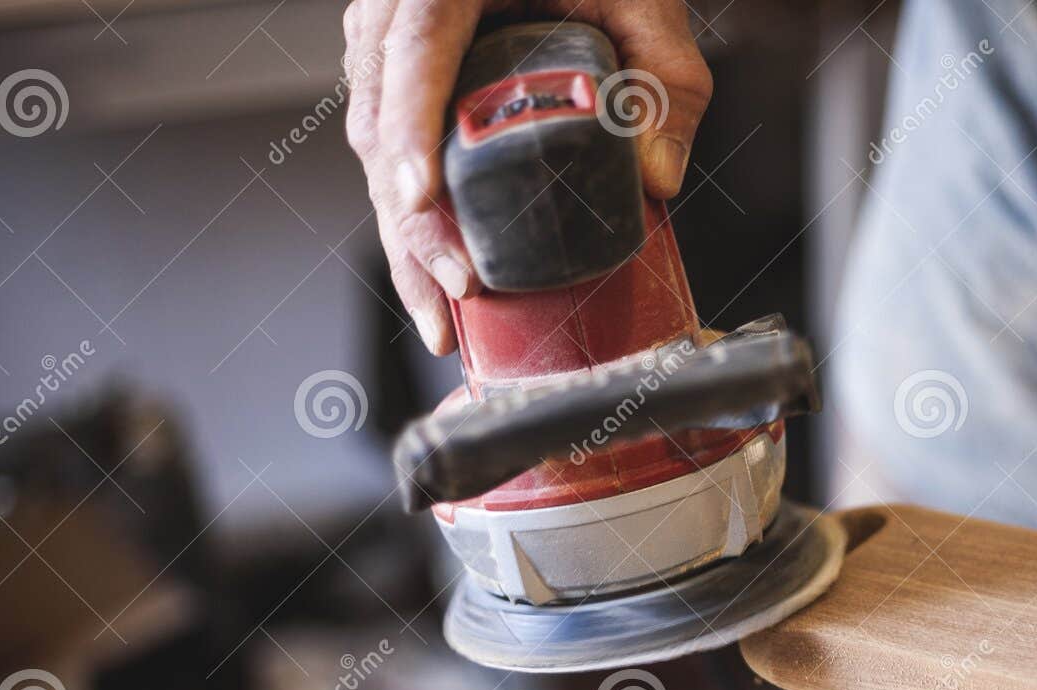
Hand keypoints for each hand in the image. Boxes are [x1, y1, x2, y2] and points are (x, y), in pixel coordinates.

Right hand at [342, 0, 713, 353]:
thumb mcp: (647, 6)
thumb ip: (666, 82)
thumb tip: (658, 181)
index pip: (417, 45)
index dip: (410, 125)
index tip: (421, 198)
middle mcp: (400, 3)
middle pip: (379, 115)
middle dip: (411, 219)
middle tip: (459, 286)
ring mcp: (386, 40)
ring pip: (370, 144)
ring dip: (403, 235)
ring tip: (444, 311)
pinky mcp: (393, 77)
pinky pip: (386, 148)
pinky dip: (406, 218)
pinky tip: (432, 278)